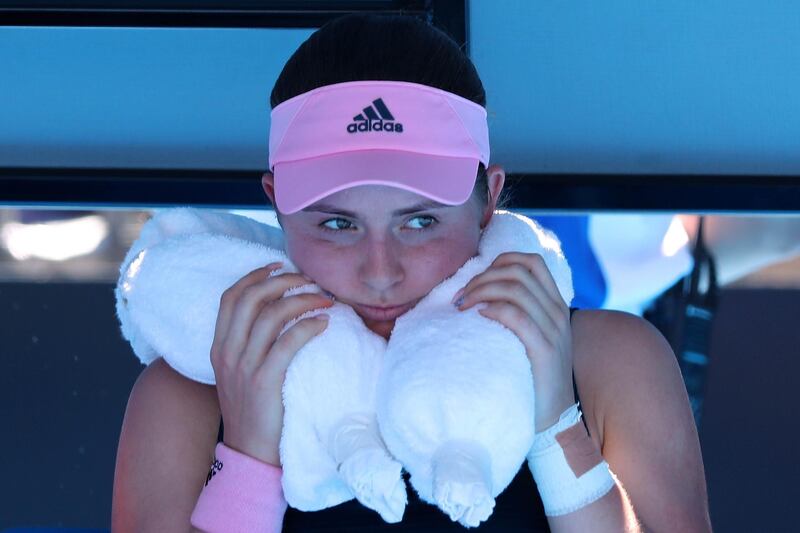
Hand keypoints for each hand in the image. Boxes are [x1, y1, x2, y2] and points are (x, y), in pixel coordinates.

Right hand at [210, 262, 333, 465]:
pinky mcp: (264, 381)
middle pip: (251, 298)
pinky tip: (324, 323)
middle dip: (282, 281)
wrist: (249, 454)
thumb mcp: (240, 374)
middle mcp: (227, 352)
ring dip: (301, 300)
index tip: (279, 266)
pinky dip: (307, 326)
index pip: (231, 297)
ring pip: (270, 315)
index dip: (254, 276)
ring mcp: (243, 367)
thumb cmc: (253, 411)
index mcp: (219, 347)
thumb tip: (280, 314)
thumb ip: (250, 345)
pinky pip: (287, 343)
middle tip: (309, 280)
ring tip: (325, 300)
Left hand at [452, 252, 574, 432]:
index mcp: (556, 305)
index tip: (476, 279)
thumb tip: (482, 294)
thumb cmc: (532, 378)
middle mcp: (558, 313)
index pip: (532, 262)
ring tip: (463, 306)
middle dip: (484, 277)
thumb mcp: (532, 338)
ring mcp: (554, 331)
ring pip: (515, 289)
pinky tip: (479, 317)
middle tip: (461, 297)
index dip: (501, 261)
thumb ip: (519, 314)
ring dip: (482, 291)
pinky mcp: (545, 350)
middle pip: (519, 271)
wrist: (553, 420)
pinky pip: (517, 316)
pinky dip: (494, 309)